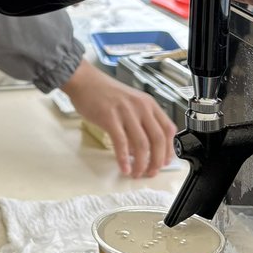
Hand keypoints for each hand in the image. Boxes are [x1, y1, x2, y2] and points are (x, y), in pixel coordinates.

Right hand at [62, 60, 175, 176]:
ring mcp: (125, 113)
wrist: (84, 80)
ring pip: (141, 144)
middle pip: (157, 139)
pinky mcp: (110, 118)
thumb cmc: (104, 92)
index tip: (166, 161)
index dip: (169, 149)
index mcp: (148, 104)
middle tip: (152, 172)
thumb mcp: (130, 102)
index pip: (168, 129)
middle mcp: (140, 107)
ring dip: (141, 163)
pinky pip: (121, 143)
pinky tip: (124, 167)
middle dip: (157, 161)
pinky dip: (124, 159)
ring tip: (137, 172)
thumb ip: (138, 122)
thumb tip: (139, 149)